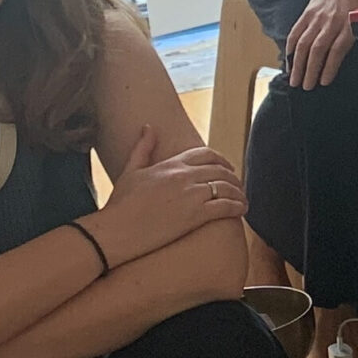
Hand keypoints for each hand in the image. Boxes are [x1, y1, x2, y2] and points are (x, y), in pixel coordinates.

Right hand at [80, 126, 245, 267]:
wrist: (115, 230)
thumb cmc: (120, 204)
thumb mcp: (131, 170)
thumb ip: (143, 148)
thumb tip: (149, 127)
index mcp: (171, 164)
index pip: (206, 154)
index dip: (221, 159)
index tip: (228, 167)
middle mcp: (184, 176)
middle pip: (220, 170)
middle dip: (233, 177)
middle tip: (238, 185)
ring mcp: (191, 195)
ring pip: (226, 187)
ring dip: (238, 192)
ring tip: (242, 199)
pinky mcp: (195, 215)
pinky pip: (225, 206)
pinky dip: (237, 206)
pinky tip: (241, 210)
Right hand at [286, 0, 357, 89]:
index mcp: (349, 26)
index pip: (337, 49)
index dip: (329, 66)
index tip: (324, 81)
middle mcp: (331, 22)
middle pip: (318, 49)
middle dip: (310, 70)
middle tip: (305, 86)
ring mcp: (317, 18)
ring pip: (304, 43)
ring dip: (297, 63)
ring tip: (294, 79)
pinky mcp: (307, 13)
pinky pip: (296, 32)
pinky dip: (290, 47)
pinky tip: (288, 60)